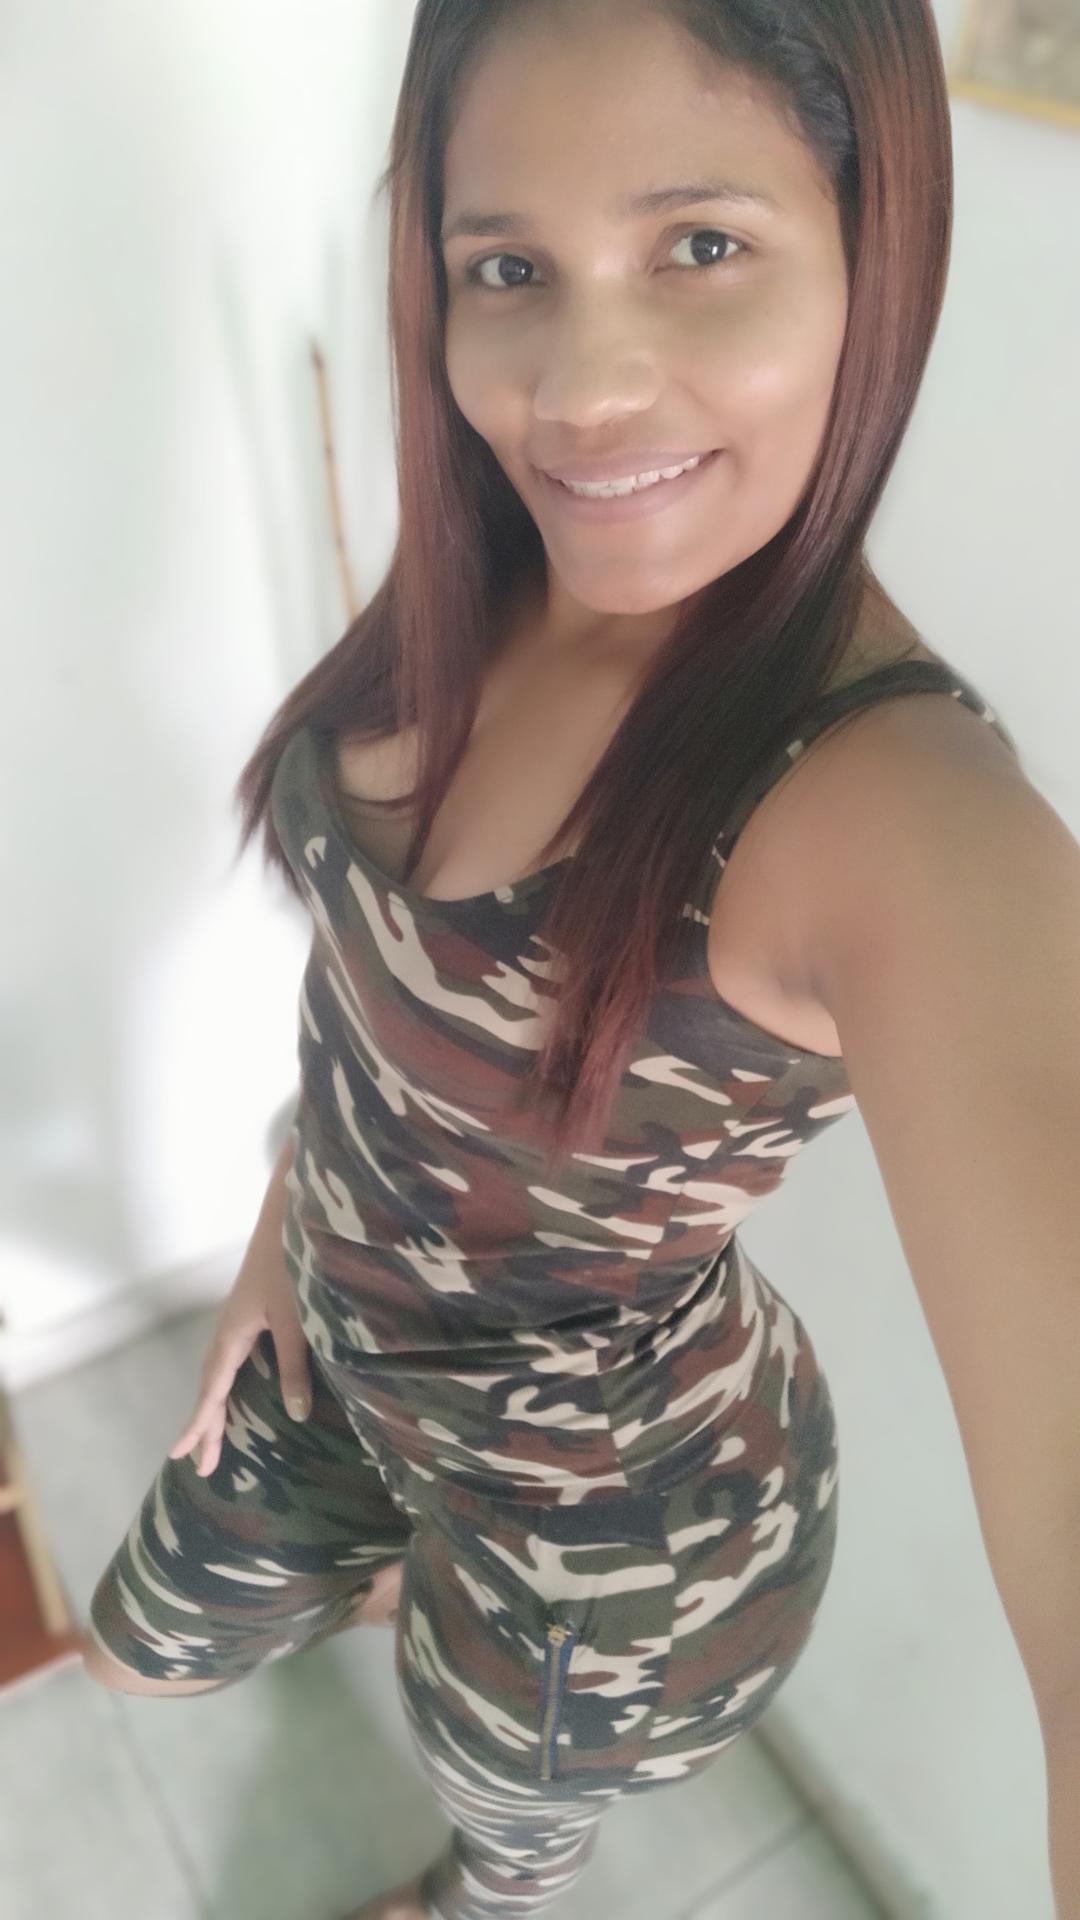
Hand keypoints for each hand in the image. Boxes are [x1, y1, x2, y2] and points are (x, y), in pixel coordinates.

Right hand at [167, 1252, 312, 1478]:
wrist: (289, 1215)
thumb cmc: (291, 1265)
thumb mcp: (296, 1321)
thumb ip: (295, 1366)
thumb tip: (295, 1413)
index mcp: (233, 1336)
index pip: (213, 1392)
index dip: (199, 1425)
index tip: (180, 1455)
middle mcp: (229, 1330)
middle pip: (211, 1387)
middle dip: (206, 1425)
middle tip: (201, 1465)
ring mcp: (237, 1320)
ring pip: (218, 1372)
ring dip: (215, 1406)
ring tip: (214, 1437)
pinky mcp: (249, 1310)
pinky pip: (230, 1358)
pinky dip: (226, 1383)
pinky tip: (236, 1388)